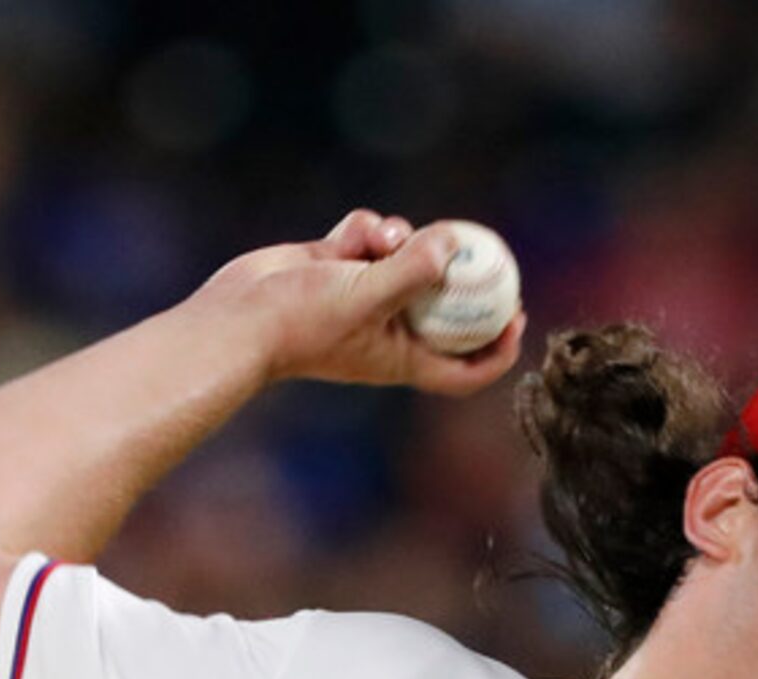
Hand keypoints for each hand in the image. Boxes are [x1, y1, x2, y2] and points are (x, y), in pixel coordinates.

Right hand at [193, 209, 526, 395]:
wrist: (239, 316)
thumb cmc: (301, 322)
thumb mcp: (366, 296)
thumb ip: (413, 271)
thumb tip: (452, 244)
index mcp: (402, 357)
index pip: (464, 370)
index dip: (497, 350)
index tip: (518, 316)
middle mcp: (387, 330)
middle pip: (444, 307)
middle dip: (460, 277)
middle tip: (482, 249)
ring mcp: (363, 297)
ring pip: (406, 260)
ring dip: (404, 241)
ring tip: (386, 238)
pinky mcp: (338, 266)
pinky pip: (370, 239)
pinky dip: (367, 229)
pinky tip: (351, 234)